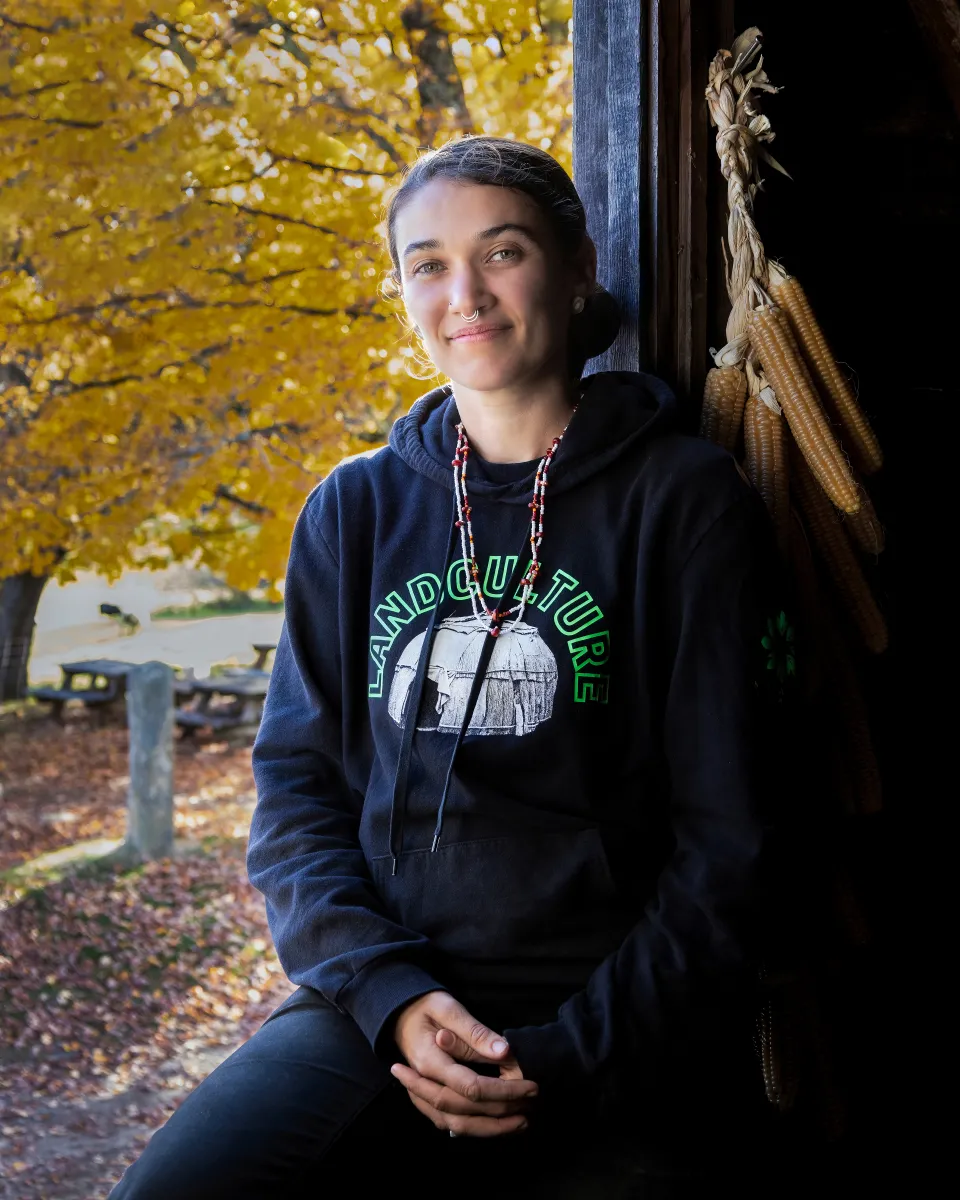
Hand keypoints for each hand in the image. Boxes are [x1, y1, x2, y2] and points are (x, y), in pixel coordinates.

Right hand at [391, 990, 537, 1136]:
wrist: (400, 1014)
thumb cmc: (426, 1007)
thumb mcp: (449, 1008)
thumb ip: (475, 1032)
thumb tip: (504, 1051)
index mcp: (430, 1061)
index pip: (471, 1087)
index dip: (503, 1091)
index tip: (530, 1085)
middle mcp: (426, 1084)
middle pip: (465, 1110)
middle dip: (502, 1111)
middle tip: (531, 1104)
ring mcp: (424, 1095)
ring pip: (457, 1125)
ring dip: (490, 1128)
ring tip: (520, 1123)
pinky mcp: (428, 1099)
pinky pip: (450, 1123)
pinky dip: (474, 1129)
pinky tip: (496, 1125)